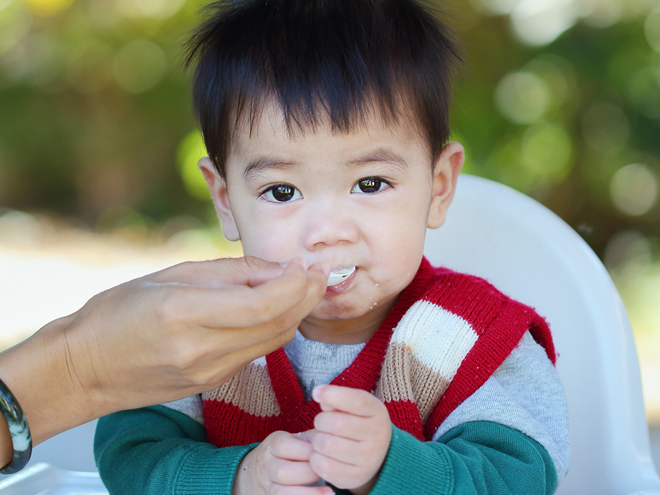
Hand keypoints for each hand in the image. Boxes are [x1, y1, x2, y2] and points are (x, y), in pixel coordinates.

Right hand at [0, 256, 328, 445]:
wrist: (86, 368)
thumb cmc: (117, 313)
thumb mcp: (170, 275)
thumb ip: (229, 272)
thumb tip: (277, 269)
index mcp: (185, 312)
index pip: (263, 304)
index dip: (295, 284)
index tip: (307, 265)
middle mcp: (201, 348)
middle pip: (277, 325)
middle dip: (307, 297)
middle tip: (320, 273)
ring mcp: (209, 371)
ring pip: (273, 341)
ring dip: (297, 313)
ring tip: (305, 286)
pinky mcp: (213, 381)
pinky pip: (257, 351)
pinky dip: (275, 328)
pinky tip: (277, 308)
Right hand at [233, 430, 333, 494]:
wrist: (259, 473)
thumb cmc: (289, 454)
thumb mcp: (296, 441)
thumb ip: (314, 437)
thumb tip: (336, 429)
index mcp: (274, 444)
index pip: (285, 446)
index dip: (308, 451)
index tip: (327, 453)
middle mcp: (267, 465)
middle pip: (283, 471)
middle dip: (308, 473)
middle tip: (327, 472)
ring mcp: (267, 484)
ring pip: (281, 492)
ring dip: (308, 494)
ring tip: (329, 492)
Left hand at [310, 385, 391, 493]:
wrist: (376, 457)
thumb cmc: (357, 424)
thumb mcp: (354, 407)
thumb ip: (337, 399)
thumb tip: (320, 395)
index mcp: (377, 412)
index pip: (357, 401)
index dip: (334, 395)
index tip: (315, 392)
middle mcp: (378, 436)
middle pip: (336, 423)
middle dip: (320, 421)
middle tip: (322, 424)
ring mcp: (368, 459)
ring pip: (326, 444)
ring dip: (316, 440)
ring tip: (323, 439)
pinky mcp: (355, 477)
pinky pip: (323, 466)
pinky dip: (315, 458)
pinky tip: (322, 454)